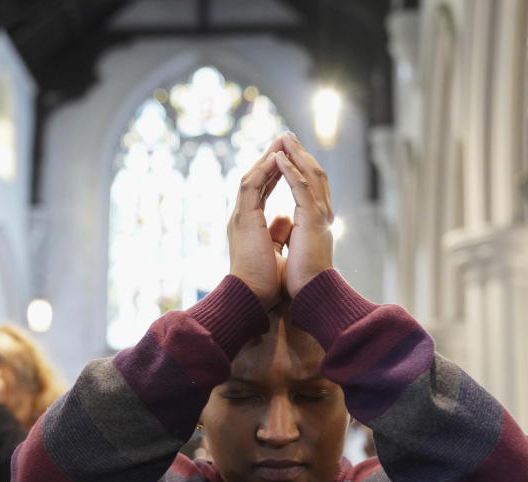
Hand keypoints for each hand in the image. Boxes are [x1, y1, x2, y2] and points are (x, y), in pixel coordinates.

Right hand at [228, 136, 293, 308]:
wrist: (253, 296)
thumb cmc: (265, 281)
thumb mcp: (275, 249)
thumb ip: (278, 231)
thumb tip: (287, 218)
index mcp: (250, 223)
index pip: (263, 189)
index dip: (275, 172)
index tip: (287, 157)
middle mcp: (242, 216)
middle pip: (256, 178)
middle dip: (270, 157)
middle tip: (284, 138)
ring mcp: (240, 216)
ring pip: (252, 176)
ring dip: (267, 157)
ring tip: (281, 140)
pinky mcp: (243, 218)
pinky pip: (251, 186)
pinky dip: (263, 170)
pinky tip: (276, 157)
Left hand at [275, 133, 333, 297]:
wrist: (311, 295)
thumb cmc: (302, 280)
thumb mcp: (293, 248)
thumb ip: (289, 231)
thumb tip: (282, 221)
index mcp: (315, 221)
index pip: (308, 186)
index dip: (297, 168)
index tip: (284, 153)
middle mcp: (321, 214)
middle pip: (313, 173)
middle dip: (299, 153)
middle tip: (286, 134)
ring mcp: (320, 215)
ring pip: (310, 174)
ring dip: (296, 153)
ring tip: (283, 137)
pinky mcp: (313, 220)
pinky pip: (302, 187)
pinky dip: (291, 170)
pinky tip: (279, 157)